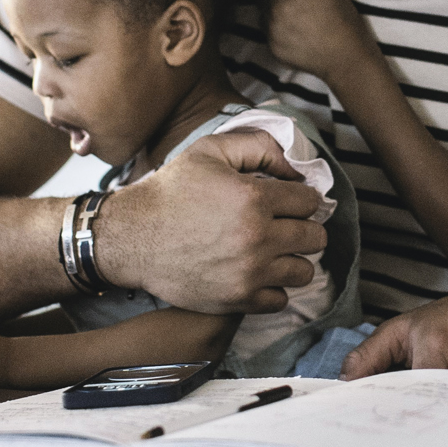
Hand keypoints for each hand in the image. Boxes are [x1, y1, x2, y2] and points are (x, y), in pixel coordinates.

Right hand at [95, 129, 327, 312]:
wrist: (132, 236)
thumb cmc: (171, 191)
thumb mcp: (210, 150)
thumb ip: (259, 146)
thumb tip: (296, 167)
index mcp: (254, 198)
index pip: (311, 201)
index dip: (300, 197)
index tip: (288, 200)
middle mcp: (258, 237)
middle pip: (315, 238)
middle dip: (303, 227)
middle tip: (284, 225)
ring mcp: (249, 273)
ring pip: (303, 271)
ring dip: (292, 259)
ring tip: (273, 250)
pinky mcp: (237, 299)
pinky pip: (280, 299)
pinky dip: (273, 287)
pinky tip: (257, 272)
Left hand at [262, 0, 376, 82]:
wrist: (346, 58)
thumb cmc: (343, 19)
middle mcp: (273, 11)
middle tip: (293, 0)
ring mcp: (270, 32)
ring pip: (263, 14)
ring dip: (272, 12)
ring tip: (295, 18)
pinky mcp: (272, 49)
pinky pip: (268, 33)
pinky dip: (276, 30)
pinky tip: (295, 33)